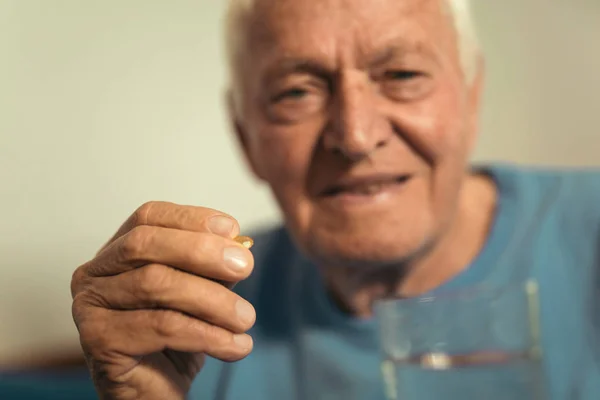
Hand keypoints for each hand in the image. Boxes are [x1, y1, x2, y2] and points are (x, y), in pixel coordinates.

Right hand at [71, 202, 255, 399]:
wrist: (157, 393)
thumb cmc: (176, 339)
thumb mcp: (200, 293)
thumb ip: (213, 267)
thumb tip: (239, 249)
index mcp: (116, 253)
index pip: (148, 217)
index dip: (191, 218)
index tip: (233, 230)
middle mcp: (94, 274)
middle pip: (145, 244)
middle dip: (202, 251)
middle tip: (245, 266)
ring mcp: (90, 306)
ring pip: (156, 284)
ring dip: (213, 300)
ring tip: (246, 318)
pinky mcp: (98, 340)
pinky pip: (161, 326)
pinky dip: (208, 334)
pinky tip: (236, 345)